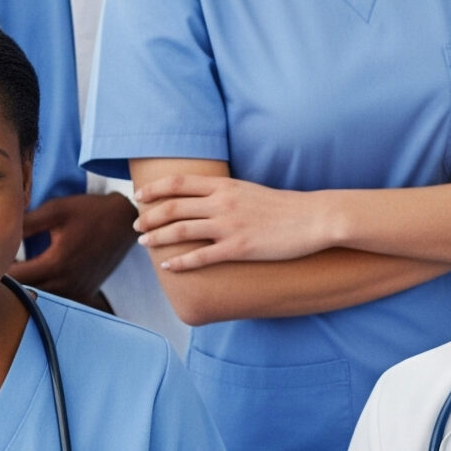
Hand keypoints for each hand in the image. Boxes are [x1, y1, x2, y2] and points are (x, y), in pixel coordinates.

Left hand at [9, 191, 139, 301]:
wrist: (125, 222)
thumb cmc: (90, 212)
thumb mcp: (56, 210)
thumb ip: (26, 223)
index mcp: (56, 263)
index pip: (16, 278)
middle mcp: (67, 283)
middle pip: (25, 293)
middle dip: (9, 283)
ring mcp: (78, 291)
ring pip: (41, 299)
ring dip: (25, 289)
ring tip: (13, 273)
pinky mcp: (85, 293)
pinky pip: (57, 299)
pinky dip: (43, 291)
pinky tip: (35, 278)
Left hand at [133, 175, 329, 270]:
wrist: (313, 218)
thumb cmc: (284, 206)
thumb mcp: (249, 190)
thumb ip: (225, 193)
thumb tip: (204, 200)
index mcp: (225, 186)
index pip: (179, 183)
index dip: (155, 189)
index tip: (139, 196)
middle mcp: (223, 203)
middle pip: (174, 208)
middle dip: (150, 217)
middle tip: (137, 226)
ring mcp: (230, 226)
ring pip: (181, 231)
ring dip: (158, 238)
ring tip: (145, 244)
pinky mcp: (239, 249)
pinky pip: (202, 257)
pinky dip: (181, 263)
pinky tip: (169, 267)